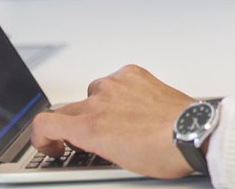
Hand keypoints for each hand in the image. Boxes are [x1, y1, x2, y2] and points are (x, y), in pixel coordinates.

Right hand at [29, 64, 197, 179]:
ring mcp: (116, 84)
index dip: (41, 138)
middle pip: (66, 110)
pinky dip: (119, 92)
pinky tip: (134, 105)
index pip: (44, 124)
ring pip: (92, 93)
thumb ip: (94, 145)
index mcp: (88, 126)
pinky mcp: (133, 74)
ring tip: (120, 122)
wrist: (192, 133)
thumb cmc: (162, 152)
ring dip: (98, 107)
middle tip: (88, 138)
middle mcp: (98, 100)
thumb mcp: (117, 161)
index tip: (52, 145)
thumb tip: (88, 142)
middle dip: (72, 126)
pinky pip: (116, 80)